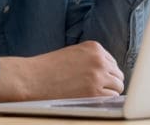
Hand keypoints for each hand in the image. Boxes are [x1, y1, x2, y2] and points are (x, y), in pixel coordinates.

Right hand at [0, 41, 123, 101]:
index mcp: (94, 48)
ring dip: (108, 92)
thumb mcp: (73, 54)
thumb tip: (107, 73)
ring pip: (118, 87)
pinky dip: (104, 101)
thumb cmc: (48, 68)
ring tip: (91, 95)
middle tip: (95, 90)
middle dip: (109, 83)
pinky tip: (91, 100)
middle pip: (118, 75)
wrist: (31, 79)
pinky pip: (112, 99)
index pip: (112, 62)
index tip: (97, 80)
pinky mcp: (95, 93)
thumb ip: (91, 59)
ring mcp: (98, 76)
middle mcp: (99, 60)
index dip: (106, 73)